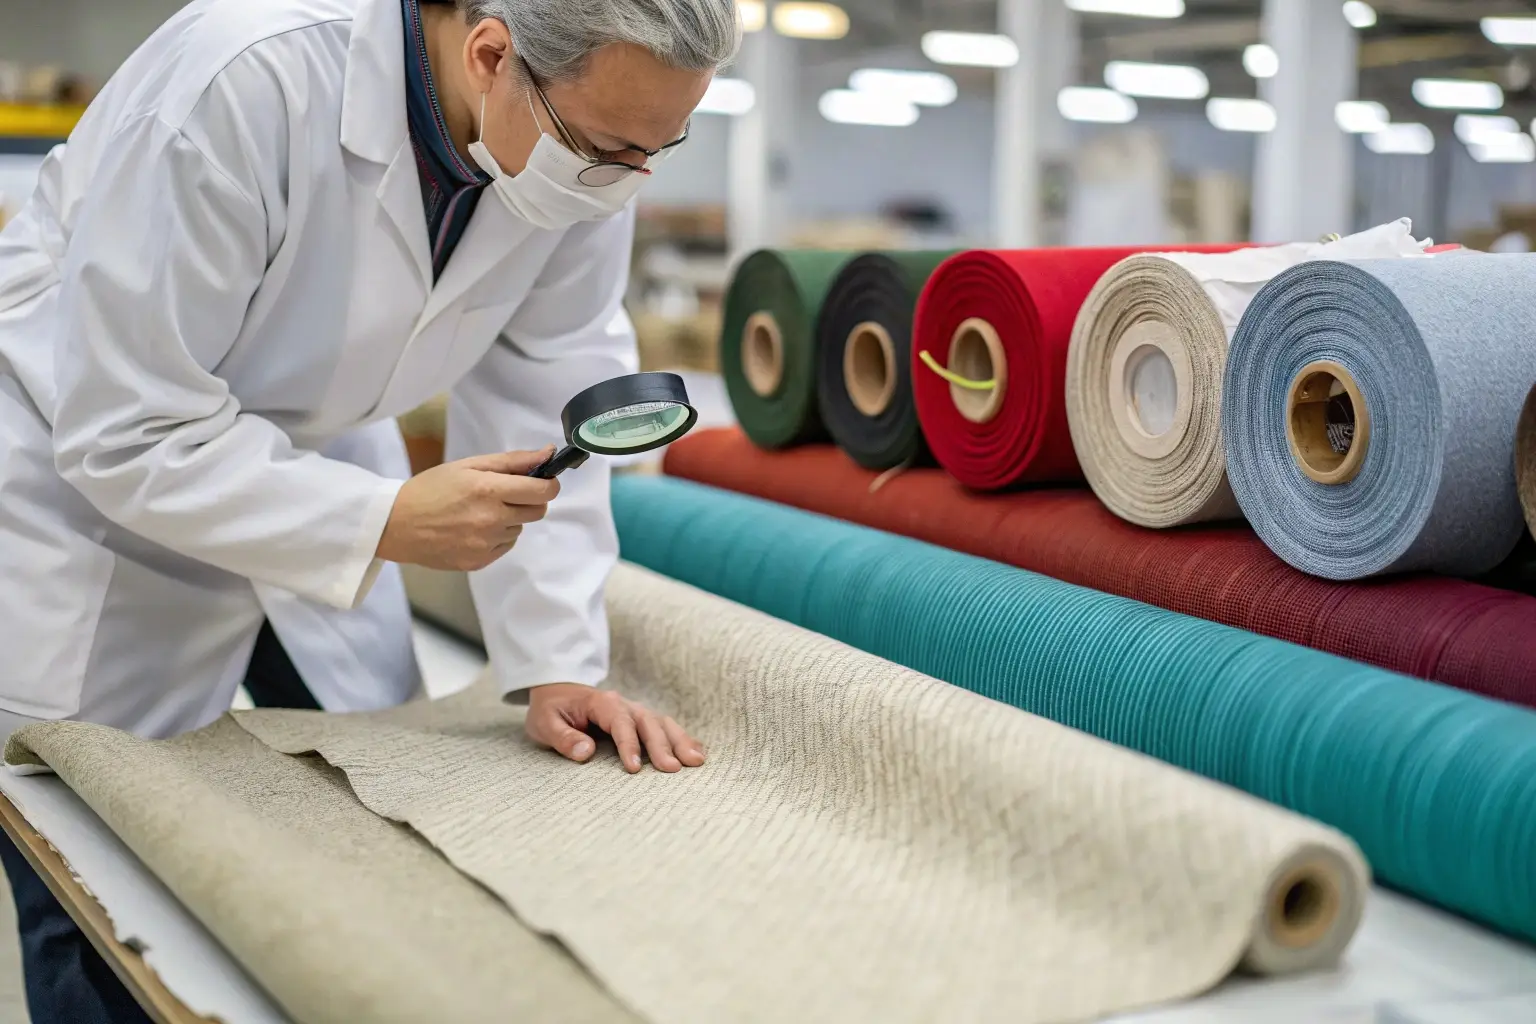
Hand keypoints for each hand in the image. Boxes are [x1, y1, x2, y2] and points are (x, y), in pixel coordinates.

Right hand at [378, 447, 558, 571]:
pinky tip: (472, 528)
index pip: (544, 491)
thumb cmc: (431, 488)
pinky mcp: (479, 562)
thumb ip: (512, 461)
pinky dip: (496, 536)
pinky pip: (504, 546)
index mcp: (489, 491)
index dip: (547, 484)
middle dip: (528, 500)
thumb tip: (549, 454)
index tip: (540, 480)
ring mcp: (486, 544)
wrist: (395, 524)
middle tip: (505, 493)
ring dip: (509, 518)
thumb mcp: (469, 465)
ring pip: (519, 528)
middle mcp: (492, 520)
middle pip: (538, 511)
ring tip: (479, 512)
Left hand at [525, 683, 706, 773]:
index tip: (634, 768)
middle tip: (673, 769)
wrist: (558, 692)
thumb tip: (585, 751)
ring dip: (680, 741)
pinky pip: (665, 727)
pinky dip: (683, 738)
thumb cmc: (551, 710)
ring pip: (662, 723)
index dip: (628, 744)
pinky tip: (698, 753)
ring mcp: (635, 711)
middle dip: (661, 745)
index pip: (620, 722)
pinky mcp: (641, 720)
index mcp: (601, 703)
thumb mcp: (545, 723)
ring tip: (696, 762)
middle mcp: (624, 704)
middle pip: (648, 722)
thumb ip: (563, 737)